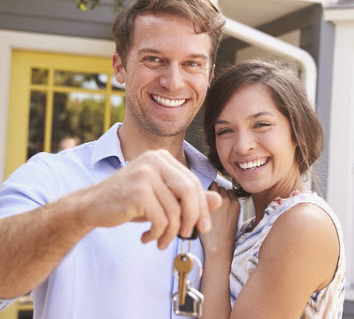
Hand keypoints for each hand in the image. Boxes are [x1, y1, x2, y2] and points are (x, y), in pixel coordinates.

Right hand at [76, 149, 221, 248]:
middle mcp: (155, 160)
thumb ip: (188, 198)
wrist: (90, 206)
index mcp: (163, 157)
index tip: (203, 227)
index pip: (193, 182)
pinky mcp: (137, 191)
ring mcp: (145, 173)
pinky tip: (147, 238)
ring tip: (162, 241)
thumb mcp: (162, 198)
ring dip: (171, 232)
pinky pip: (161, 219)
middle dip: (193, 218)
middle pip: (189, 192)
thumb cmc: (129, 202)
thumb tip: (218, 201)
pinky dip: (158, 234)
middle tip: (187, 235)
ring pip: (175, 209)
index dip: (202, 207)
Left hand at [200, 182, 239, 258]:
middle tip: (207, 202)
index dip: (221, 195)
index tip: (215, 202)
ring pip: (214, 186)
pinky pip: (206, 190)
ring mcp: (219, 200)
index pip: (228, 191)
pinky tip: (198, 202)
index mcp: (236, 203)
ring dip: (208, 191)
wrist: (218, 246)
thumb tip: (220, 199)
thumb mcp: (233, 219)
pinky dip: (202, 193)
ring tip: (202, 201)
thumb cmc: (223, 235)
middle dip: (214, 192)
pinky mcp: (209, 202)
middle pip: (221, 187)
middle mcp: (230, 199)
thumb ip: (229, 207)